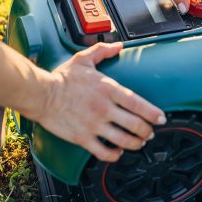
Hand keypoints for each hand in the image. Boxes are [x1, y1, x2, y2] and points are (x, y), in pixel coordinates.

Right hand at [32, 42, 165, 161]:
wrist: (40, 94)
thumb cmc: (61, 78)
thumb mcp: (83, 59)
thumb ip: (102, 51)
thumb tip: (118, 46)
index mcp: (108, 89)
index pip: (138, 104)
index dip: (153, 113)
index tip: (161, 118)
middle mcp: (104, 108)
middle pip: (135, 125)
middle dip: (147, 132)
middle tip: (149, 133)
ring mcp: (94, 125)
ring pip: (123, 140)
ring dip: (135, 144)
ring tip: (138, 143)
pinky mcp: (83, 138)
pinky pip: (104, 152)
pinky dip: (114, 155)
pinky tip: (117, 152)